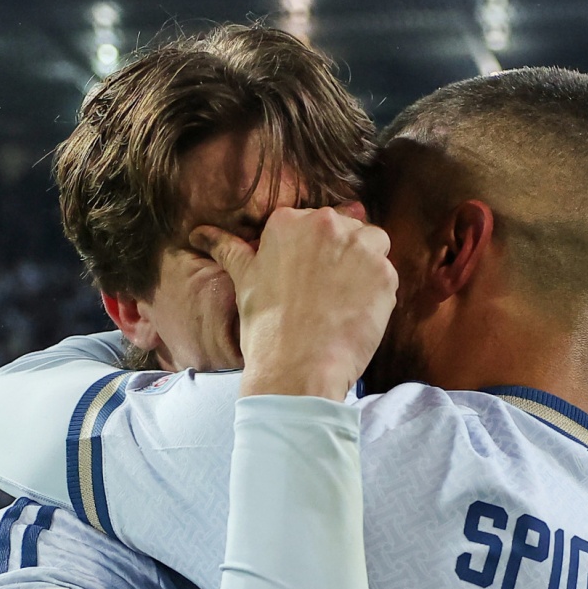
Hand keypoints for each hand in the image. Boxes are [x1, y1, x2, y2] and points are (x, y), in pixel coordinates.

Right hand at [191, 205, 396, 400]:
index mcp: (288, 221)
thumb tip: (200, 233)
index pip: (314, 223)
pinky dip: (377, 294)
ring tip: (344, 301)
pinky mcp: (384, 273)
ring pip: (373, 245)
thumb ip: (229, 250)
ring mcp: (359, 246)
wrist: (297, 368)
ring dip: (364, 267)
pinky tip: (357, 315)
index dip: (315, 252)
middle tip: (326, 293)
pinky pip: (387, 275)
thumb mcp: (244, 281)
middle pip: (347, 229)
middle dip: (341, 255)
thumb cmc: (266, 328)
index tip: (310, 277)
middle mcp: (326, 224)